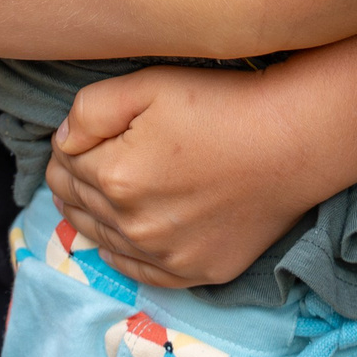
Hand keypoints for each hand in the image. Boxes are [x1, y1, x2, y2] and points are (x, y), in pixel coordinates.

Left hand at [47, 65, 341, 287]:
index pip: (62, 165)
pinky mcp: (198, 272)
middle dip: (74, 179)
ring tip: (100, 193)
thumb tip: (62, 141)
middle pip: (78, 204)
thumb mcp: (147, 84)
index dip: (68, 145)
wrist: (294, 140)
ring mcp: (167, 257)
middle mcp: (134, 227)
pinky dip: (125, 252)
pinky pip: (141, 271)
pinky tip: (125, 235)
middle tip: (86, 159)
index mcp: (115, 178)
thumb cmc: (223, 103)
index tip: (83, 134)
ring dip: (95, 215)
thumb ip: (88, 111)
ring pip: (103, 239)